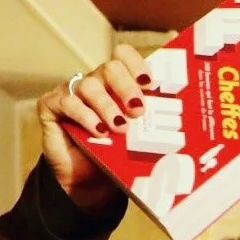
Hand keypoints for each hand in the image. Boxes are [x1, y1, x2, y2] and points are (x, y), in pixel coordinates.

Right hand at [37, 41, 154, 209]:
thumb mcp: (138, 141)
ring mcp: (71, 92)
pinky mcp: (51, 105)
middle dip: (126, 87)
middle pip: (110, 68)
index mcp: (117, 85)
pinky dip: (86, 117)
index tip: (150, 83)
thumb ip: (152, 128)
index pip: (124, 57)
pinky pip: (68, 102)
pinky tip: (99, 131)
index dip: (136, 64)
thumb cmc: (116, 159)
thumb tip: (187, 130)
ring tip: (120, 128)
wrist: (87, 183)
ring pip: (90, 86)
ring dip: (108, 106)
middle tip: (139, 110)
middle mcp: (95, 83)